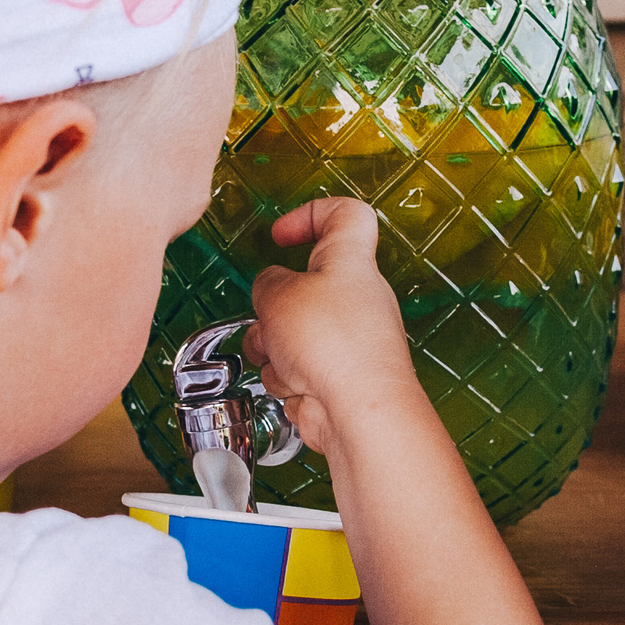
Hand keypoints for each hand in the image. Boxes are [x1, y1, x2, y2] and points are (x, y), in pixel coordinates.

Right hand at [245, 199, 421, 452]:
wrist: (357, 411)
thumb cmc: (335, 346)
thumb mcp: (279, 295)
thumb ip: (267, 282)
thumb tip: (269, 291)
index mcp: (351, 262)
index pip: (346, 215)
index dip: (310, 214)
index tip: (281, 234)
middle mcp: (356, 298)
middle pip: (300, 286)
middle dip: (272, 307)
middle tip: (271, 316)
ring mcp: (348, 339)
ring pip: (289, 332)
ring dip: (272, 347)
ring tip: (284, 357)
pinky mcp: (336, 375)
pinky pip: (293, 367)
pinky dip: (286, 377)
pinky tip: (297, 384)